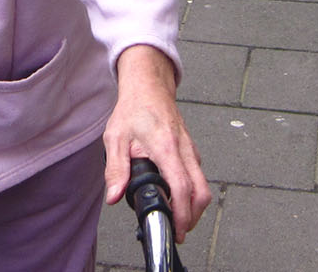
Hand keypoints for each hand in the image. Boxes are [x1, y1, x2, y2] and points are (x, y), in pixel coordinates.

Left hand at [102, 44, 210, 242]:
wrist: (149, 86)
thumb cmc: (133, 109)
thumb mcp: (115, 137)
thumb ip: (116, 169)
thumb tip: (115, 197)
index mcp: (166, 148)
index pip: (182, 187)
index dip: (181, 214)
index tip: (176, 230)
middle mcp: (184, 150)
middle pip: (201, 193)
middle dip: (192, 217)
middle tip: (176, 231)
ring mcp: (191, 150)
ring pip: (202, 186)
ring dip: (193, 207)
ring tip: (174, 218)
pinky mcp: (191, 150)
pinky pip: (198, 176)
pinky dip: (192, 193)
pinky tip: (175, 197)